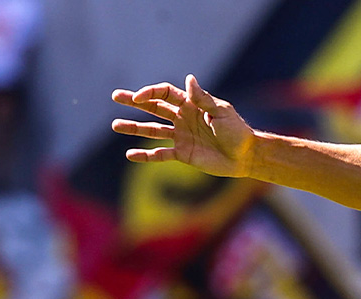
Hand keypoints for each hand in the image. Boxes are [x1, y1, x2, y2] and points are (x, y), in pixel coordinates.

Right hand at [110, 74, 255, 177]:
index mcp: (190, 104)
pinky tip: (130, 155)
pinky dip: (146, 155)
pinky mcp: (183, 154)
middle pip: (153, 107)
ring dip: (134, 127)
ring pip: (152, 130)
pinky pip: (160, 154)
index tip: (138, 97)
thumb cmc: (237, 131)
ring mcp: (181, 136)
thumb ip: (203, 98)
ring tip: (115, 125)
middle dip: (134, 102)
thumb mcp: (221, 112)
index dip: (150, 93)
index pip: (164, 93)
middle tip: (116, 96)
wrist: (246, 156)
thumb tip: (189, 79)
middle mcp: (182, 118)